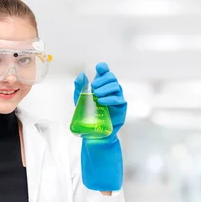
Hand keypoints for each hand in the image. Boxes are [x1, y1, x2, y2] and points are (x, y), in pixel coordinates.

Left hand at [73, 63, 125, 191]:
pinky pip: (119, 100)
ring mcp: (117, 98)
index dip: (104, 68)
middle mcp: (111, 90)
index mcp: (102, 86)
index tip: (99, 68)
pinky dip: (110, 99)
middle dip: (103, 80)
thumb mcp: (80, 100)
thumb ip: (79, 87)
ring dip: (106, 88)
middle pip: (112, 77)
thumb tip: (82, 75)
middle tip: (93, 88)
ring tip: (96, 95)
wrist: (93, 133)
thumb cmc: (88, 115)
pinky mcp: (121, 108)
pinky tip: (101, 101)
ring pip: (117, 87)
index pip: (106, 73)